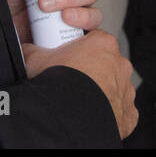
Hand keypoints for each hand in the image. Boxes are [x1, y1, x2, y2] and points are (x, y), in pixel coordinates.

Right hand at [23, 30, 137, 137]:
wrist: (68, 115)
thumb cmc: (57, 83)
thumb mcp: (37, 59)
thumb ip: (34, 50)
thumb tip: (27, 48)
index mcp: (103, 44)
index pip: (95, 41)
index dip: (81, 49)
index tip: (70, 59)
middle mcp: (120, 64)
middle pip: (106, 64)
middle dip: (92, 71)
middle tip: (73, 81)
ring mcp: (126, 89)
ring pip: (114, 88)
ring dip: (101, 92)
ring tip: (80, 101)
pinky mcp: (128, 113)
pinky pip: (119, 111)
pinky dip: (108, 113)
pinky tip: (92, 115)